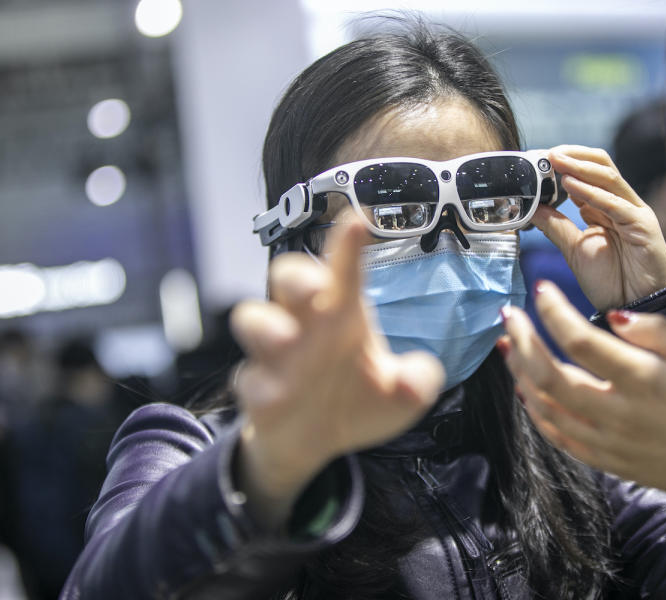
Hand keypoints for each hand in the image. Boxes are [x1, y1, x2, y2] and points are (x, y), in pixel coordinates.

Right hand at [230, 218, 442, 528]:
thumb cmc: (355, 400)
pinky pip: (249, 378)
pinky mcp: (257, 389)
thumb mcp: (401, 396)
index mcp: (340, 311)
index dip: (348, 246)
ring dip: (266, 325)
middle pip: (287, 277)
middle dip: (297, 276)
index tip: (357, 223)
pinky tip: (277, 396)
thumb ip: (417, 382)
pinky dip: (261, 385)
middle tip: (314, 288)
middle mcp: (304, 323)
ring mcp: (275, 354)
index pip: (344, 270)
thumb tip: (417, 380)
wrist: (314, 441)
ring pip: (252, 317)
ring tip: (286, 339)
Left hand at [501, 280, 665, 509]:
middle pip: (548, 375)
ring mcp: (607, 441)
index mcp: (643, 380)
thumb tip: (613, 317)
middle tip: (508, 314)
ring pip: (544, 407)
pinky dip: (535, 412)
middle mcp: (616, 412)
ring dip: (519, 374)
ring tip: (508, 345)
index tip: (542, 288)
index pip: (579, 340)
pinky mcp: (606, 461)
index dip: (553, 311)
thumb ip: (660, 332)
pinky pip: (557, 437)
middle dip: (520, 340)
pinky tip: (526, 391)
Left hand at [533, 145, 665, 310]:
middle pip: (600, 166)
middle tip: (546, 154)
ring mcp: (635, 212)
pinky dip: (592, 193)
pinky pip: (616, 203)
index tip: (537, 161)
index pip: (586, 173)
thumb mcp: (574, 250)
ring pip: (609, 178)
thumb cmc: (611, 283)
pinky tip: (571, 186)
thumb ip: (555, 226)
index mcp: (605, 208)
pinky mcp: (644, 225)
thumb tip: (531, 207)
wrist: (634, 309)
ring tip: (555, 161)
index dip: (563, 164)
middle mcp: (621, 205)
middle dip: (573, 156)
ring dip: (579, 167)